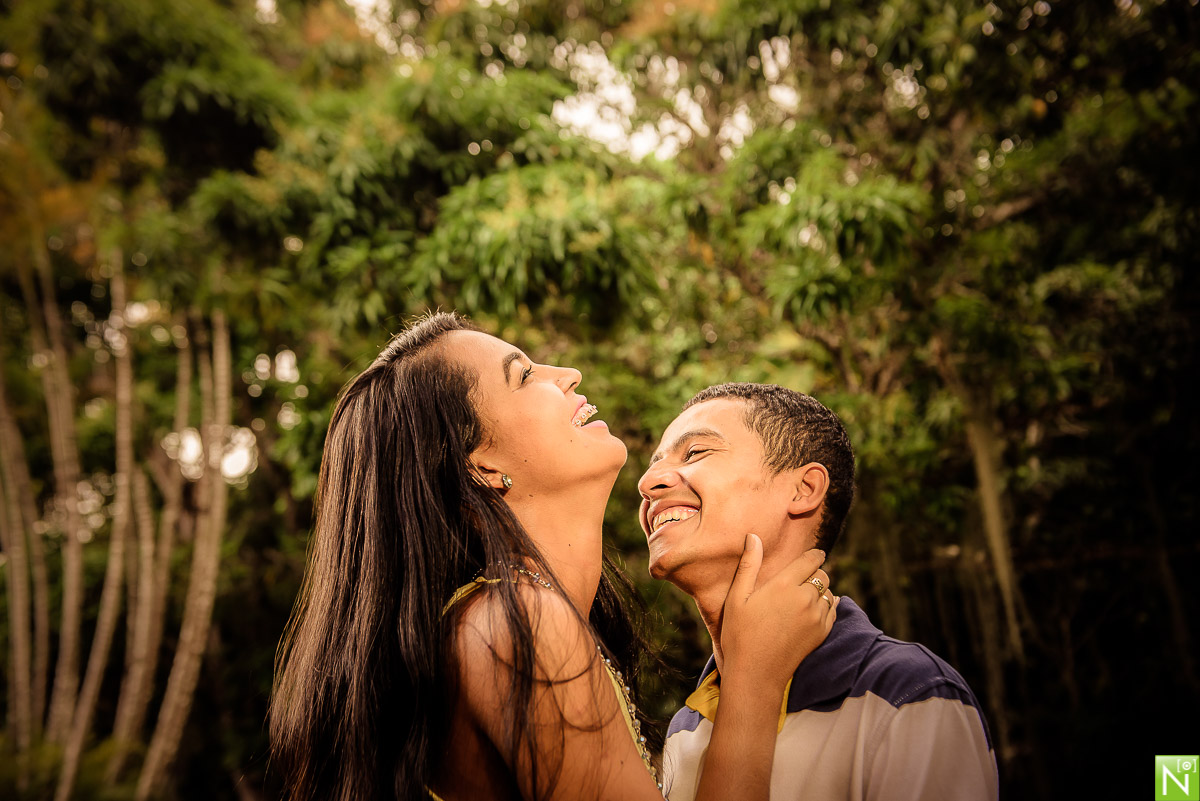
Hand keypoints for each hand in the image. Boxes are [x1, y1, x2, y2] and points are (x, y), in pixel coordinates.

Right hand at [719, 535, 837, 687]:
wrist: (755, 674)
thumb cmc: (740, 634)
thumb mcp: (737, 598)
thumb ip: (748, 565)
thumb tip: (753, 536)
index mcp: (783, 585)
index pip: (810, 560)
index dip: (814, 554)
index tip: (815, 553)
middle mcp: (804, 598)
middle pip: (822, 575)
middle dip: (816, 572)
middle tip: (804, 577)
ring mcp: (816, 617)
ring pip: (829, 593)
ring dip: (821, 590)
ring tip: (806, 595)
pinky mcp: (821, 633)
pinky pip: (833, 611)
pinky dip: (828, 606)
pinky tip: (815, 609)